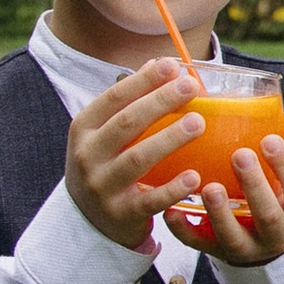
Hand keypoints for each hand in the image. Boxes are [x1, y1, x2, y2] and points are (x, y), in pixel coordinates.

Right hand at [67, 57, 202, 251]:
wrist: (86, 220)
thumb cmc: (105, 165)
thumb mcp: (103, 134)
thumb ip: (128, 103)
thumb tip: (159, 64)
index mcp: (85, 128)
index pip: (114, 98)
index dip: (143, 80)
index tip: (171, 65)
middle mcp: (88, 155)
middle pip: (127, 123)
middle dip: (160, 101)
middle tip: (191, 86)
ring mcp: (102, 186)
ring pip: (138, 158)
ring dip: (169, 139)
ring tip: (199, 122)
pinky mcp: (121, 214)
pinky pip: (150, 200)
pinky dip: (172, 189)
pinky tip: (194, 177)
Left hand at [159, 107, 283, 265]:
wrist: (267, 237)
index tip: (269, 139)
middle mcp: (278, 234)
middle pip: (268, 216)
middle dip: (254, 186)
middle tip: (238, 155)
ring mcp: (247, 248)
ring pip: (234, 237)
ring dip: (220, 212)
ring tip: (209, 186)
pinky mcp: (218, 253)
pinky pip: (200, 246)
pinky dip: (184, 230)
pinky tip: (172, 212)